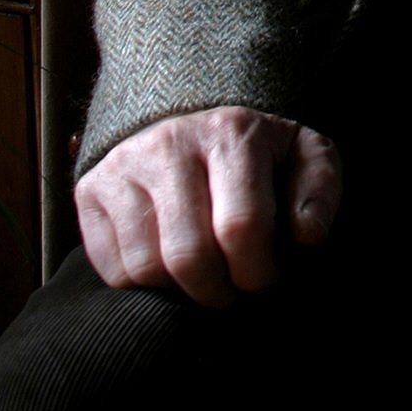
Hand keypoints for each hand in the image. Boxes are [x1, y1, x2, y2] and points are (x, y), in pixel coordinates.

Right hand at [76, 107, 342, 308]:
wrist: (187, 117)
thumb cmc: (255, 152)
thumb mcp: (303, 155)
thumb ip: (320, 189)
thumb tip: (308, 236)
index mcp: (232, 133)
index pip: (242, 226)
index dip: (258, 272)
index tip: (266, 281)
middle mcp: (171, 144)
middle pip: (190, 255)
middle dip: (218, 293)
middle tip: (232, 293)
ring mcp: (125, 167)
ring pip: (146, 267)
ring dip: (179, 294)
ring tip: (202, 282)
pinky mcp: (91, 191)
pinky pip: (111, 269)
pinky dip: (142, 287)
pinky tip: (167, 270)